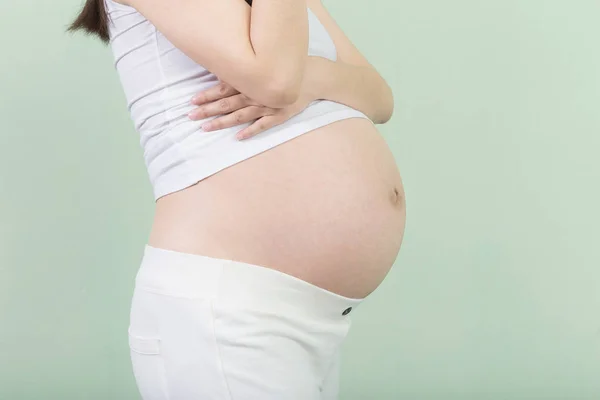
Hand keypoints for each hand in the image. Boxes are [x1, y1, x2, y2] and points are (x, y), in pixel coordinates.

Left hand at [188, 81, 313, 140]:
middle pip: (227, 103)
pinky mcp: (279, 115)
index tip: (192, 100)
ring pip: (240, 115)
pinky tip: (238, 137)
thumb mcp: (264, 69)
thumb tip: (223, 74)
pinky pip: (263, 125)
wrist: (314, 77)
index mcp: (251, 82)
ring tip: (206, 128)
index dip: (208, 95)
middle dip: (208, 109)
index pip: (224, 89)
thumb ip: (245, 73)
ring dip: (222, 122)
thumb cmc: (286, 71)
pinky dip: (251, 131)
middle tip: (190, 116)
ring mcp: (267, 106)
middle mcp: (256, 94)